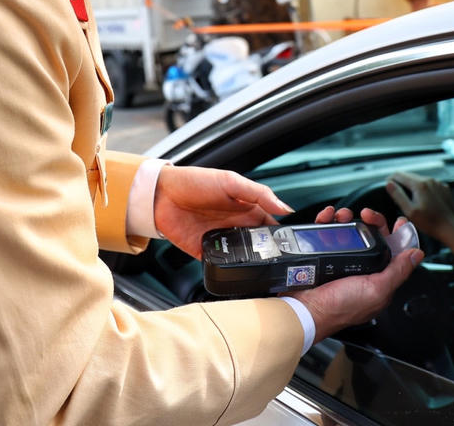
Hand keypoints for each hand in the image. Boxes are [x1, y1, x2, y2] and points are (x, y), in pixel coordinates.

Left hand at [153, 164, 292, 258]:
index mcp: (245, 209)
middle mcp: (235, 226)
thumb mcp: (231, 181)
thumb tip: (286, 208)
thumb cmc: (195, 181)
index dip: (281, 236)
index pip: (270, 226)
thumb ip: (259, 194)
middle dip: (268, 255)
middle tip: (279, 264)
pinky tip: (234, 272)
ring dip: (249, 264)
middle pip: (258, 246)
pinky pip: (219, 265)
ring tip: (261, 271)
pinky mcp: (204, 252)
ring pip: (241, 258)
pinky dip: (226, 270)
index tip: (292, 246)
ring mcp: (220, 240)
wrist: (161, 193)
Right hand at [290, 206, 422, 342]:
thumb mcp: (377, 290)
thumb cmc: (340, 307)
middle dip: (371, 221)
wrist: (306, 309)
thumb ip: (398, 271)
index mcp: (378, 278)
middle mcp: (361, 268)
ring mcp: (341, 261)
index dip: (397, 234)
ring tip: (342, 216)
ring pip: (349, 231)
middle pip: (372, 236)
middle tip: (366, 214)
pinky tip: (327, 218)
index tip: (397, 221)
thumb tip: (417, 254)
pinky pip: (327, 233)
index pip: (394, 251)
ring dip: (347, 218)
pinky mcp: (323, 256)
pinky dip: (327, 222)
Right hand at [386, 172, 453, 256]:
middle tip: (397, 195)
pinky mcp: (443, 188)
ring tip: (410, 199)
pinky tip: (423, 200)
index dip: (390, 179)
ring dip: (412, 186)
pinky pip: (429, 184)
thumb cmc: (430, 222)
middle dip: (401, 182)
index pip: (399, 174)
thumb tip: (389, 184)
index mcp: (419, 185)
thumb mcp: (409, 211)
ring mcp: (437, 183)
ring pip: (419, 179)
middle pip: (409, 175)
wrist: (449, 228)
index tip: (388, 186)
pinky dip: (423, 189)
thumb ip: (398, 195)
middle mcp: (429, 180)